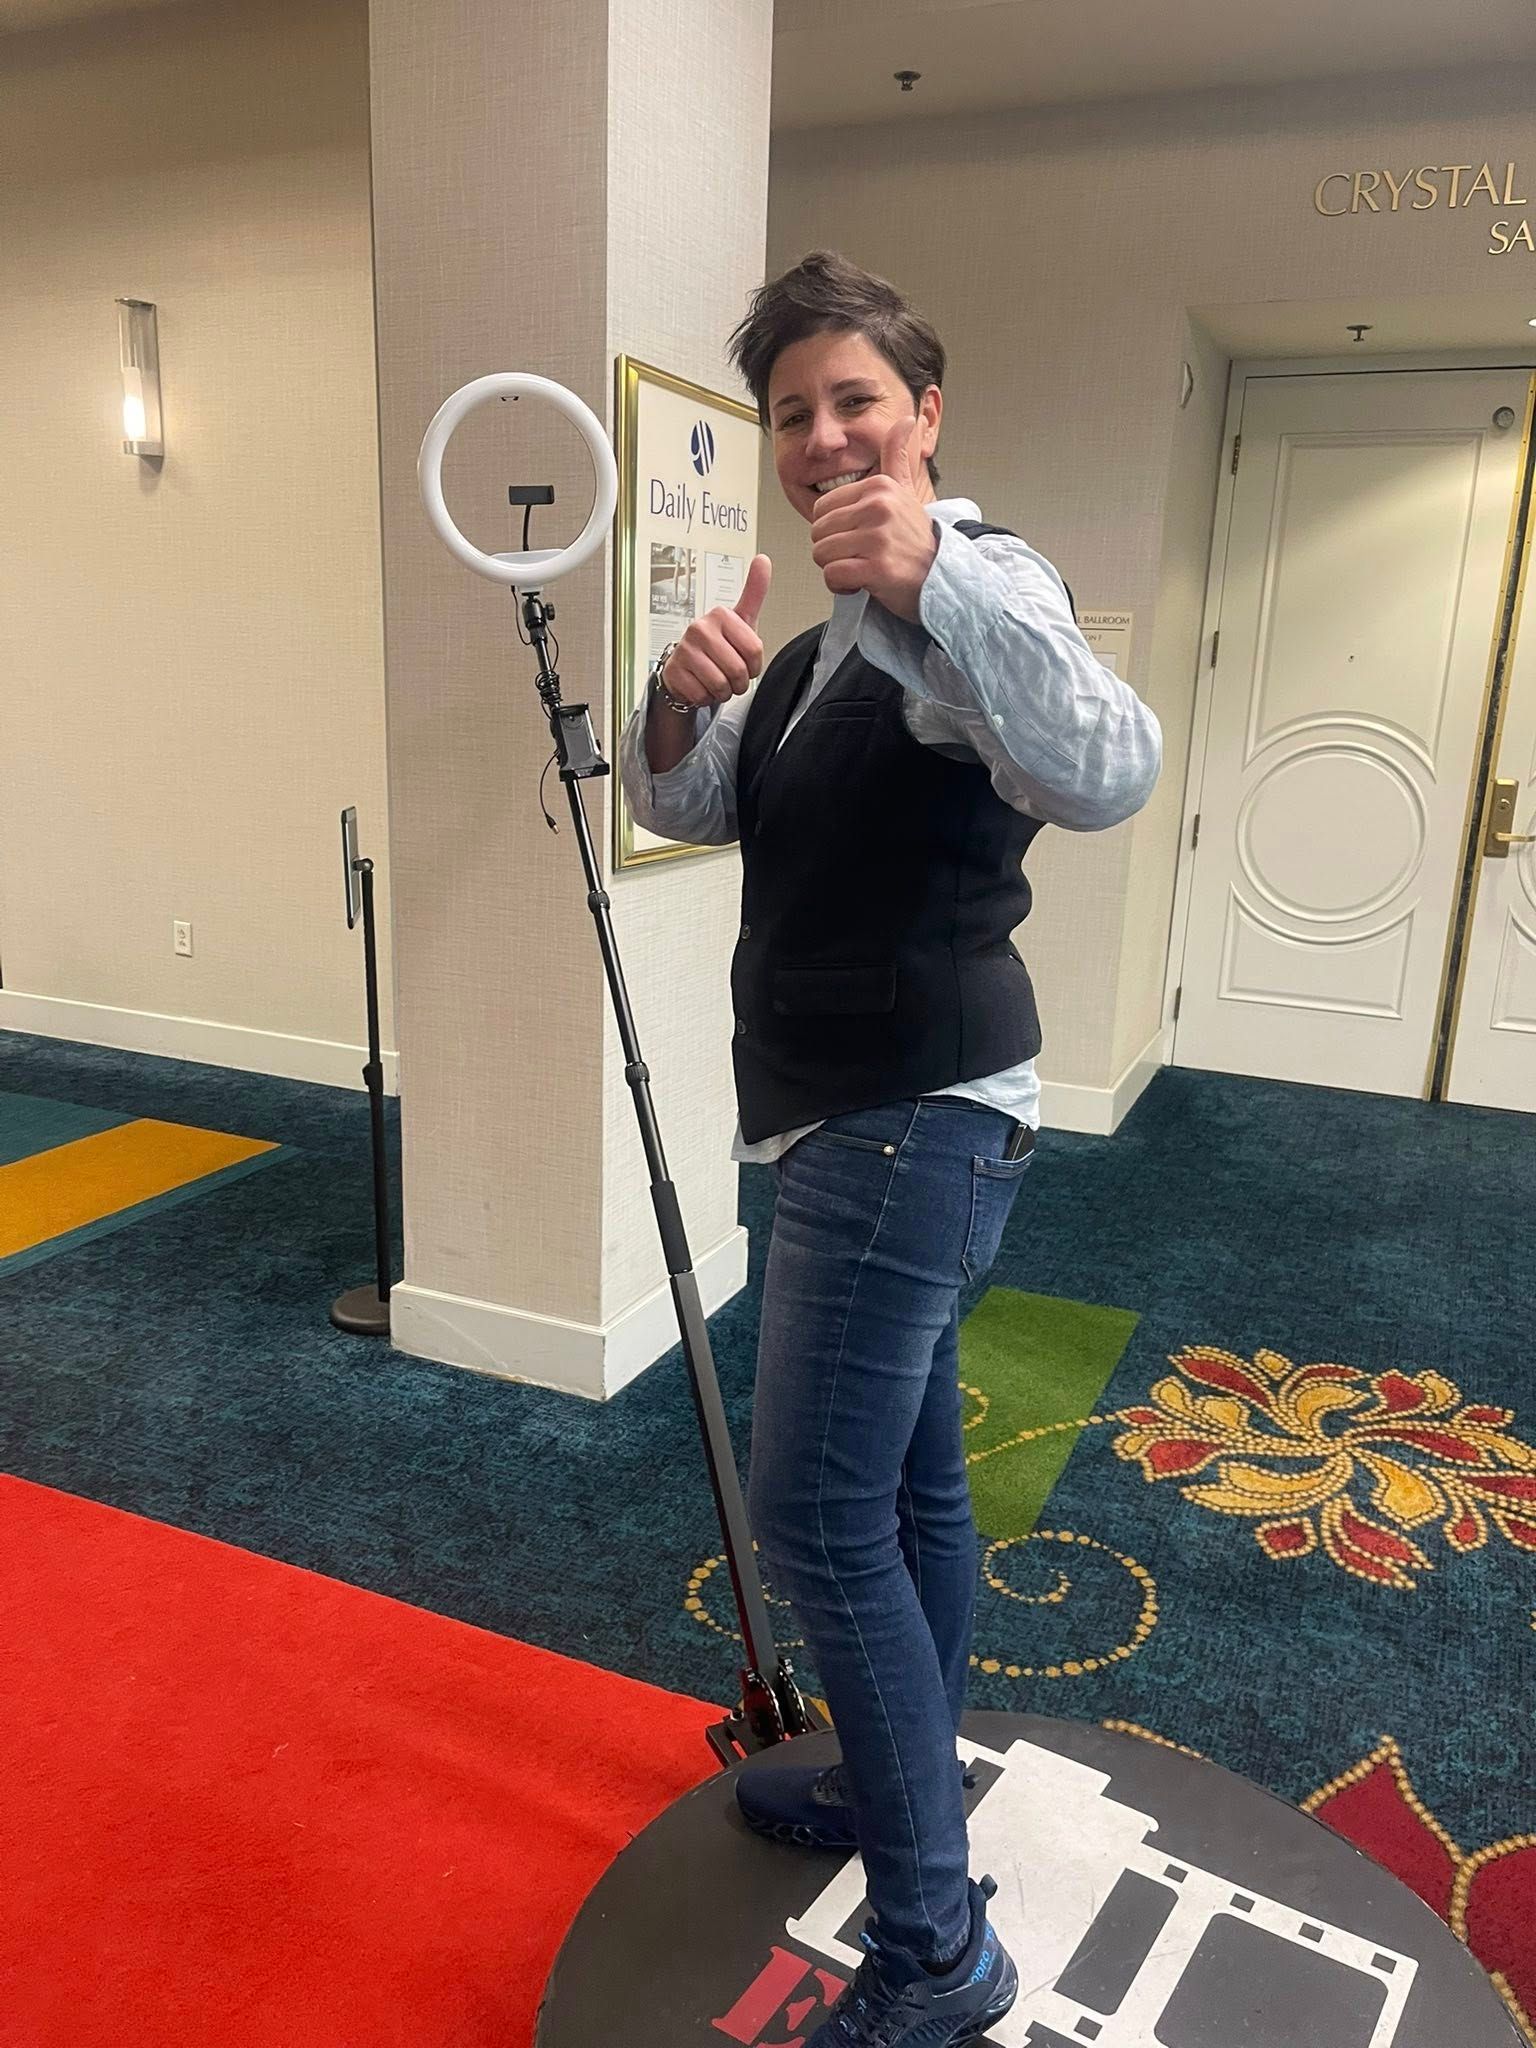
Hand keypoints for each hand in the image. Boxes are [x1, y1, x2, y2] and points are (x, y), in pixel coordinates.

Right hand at [658, 555, 772, 706]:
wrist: (686, 668)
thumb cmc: (718, 645)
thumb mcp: (741, 620)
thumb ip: (754, 592)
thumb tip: (763, 559)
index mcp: (720, 615)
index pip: (754, 650)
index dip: (754, 665)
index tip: (744, 659)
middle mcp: (700, 628)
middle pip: (738, 671)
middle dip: (738, 682)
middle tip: (729, 674)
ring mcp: (684, 650)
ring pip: (721, 685)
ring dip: (723, 691)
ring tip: (715, 679)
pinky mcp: (674, 672)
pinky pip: (703, 695)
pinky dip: (705, 697)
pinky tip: (700, 685)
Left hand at [809, 416, 937, 621]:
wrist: (942, 577)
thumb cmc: (916, 540)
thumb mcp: (905, 490)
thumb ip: (897, 456)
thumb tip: (906, 419)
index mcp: (879, 486)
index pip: (821, 508)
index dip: (833, 529)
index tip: (857, 536)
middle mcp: (878, 508)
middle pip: (818, 532)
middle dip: (832, 550)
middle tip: (860, 554)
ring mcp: (878, 538)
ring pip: (822, 554)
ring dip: (837, 568)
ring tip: (863, 566)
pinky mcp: (877, 568)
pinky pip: (833, 576)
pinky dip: (842, 585)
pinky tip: (862, 582)